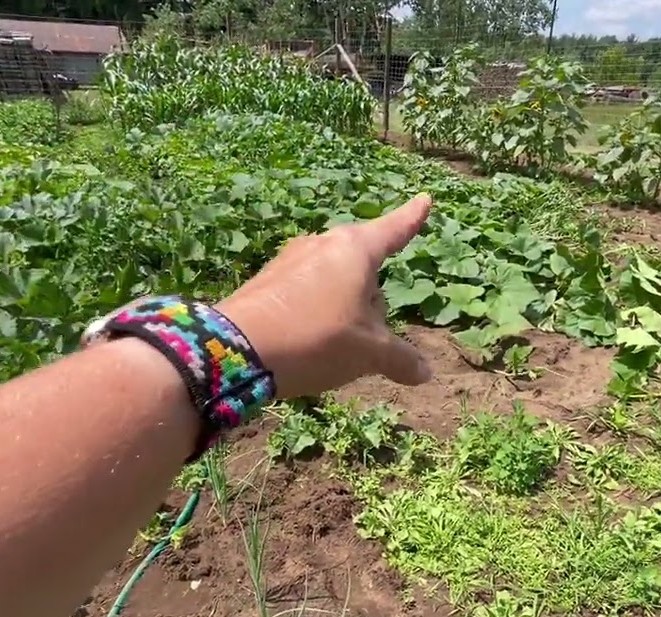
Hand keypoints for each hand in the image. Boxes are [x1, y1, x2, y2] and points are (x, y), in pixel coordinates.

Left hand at [214, 194, 434, 398]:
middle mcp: (322, 245)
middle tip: (374, 328)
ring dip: (343, 305)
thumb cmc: (316, 339)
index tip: (424, 200)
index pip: (393, 230)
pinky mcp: (267, 281)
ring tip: (339, 344)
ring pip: (333, 280)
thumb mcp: (368, 354)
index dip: (412, 218)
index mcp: (355, 250)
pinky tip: (309, 343)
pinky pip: (305, 292)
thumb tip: (424, 373)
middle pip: (362, 263)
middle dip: (372, 290)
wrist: (236, 350)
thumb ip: (400, 359)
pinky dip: (316, 313)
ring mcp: (290, 261)